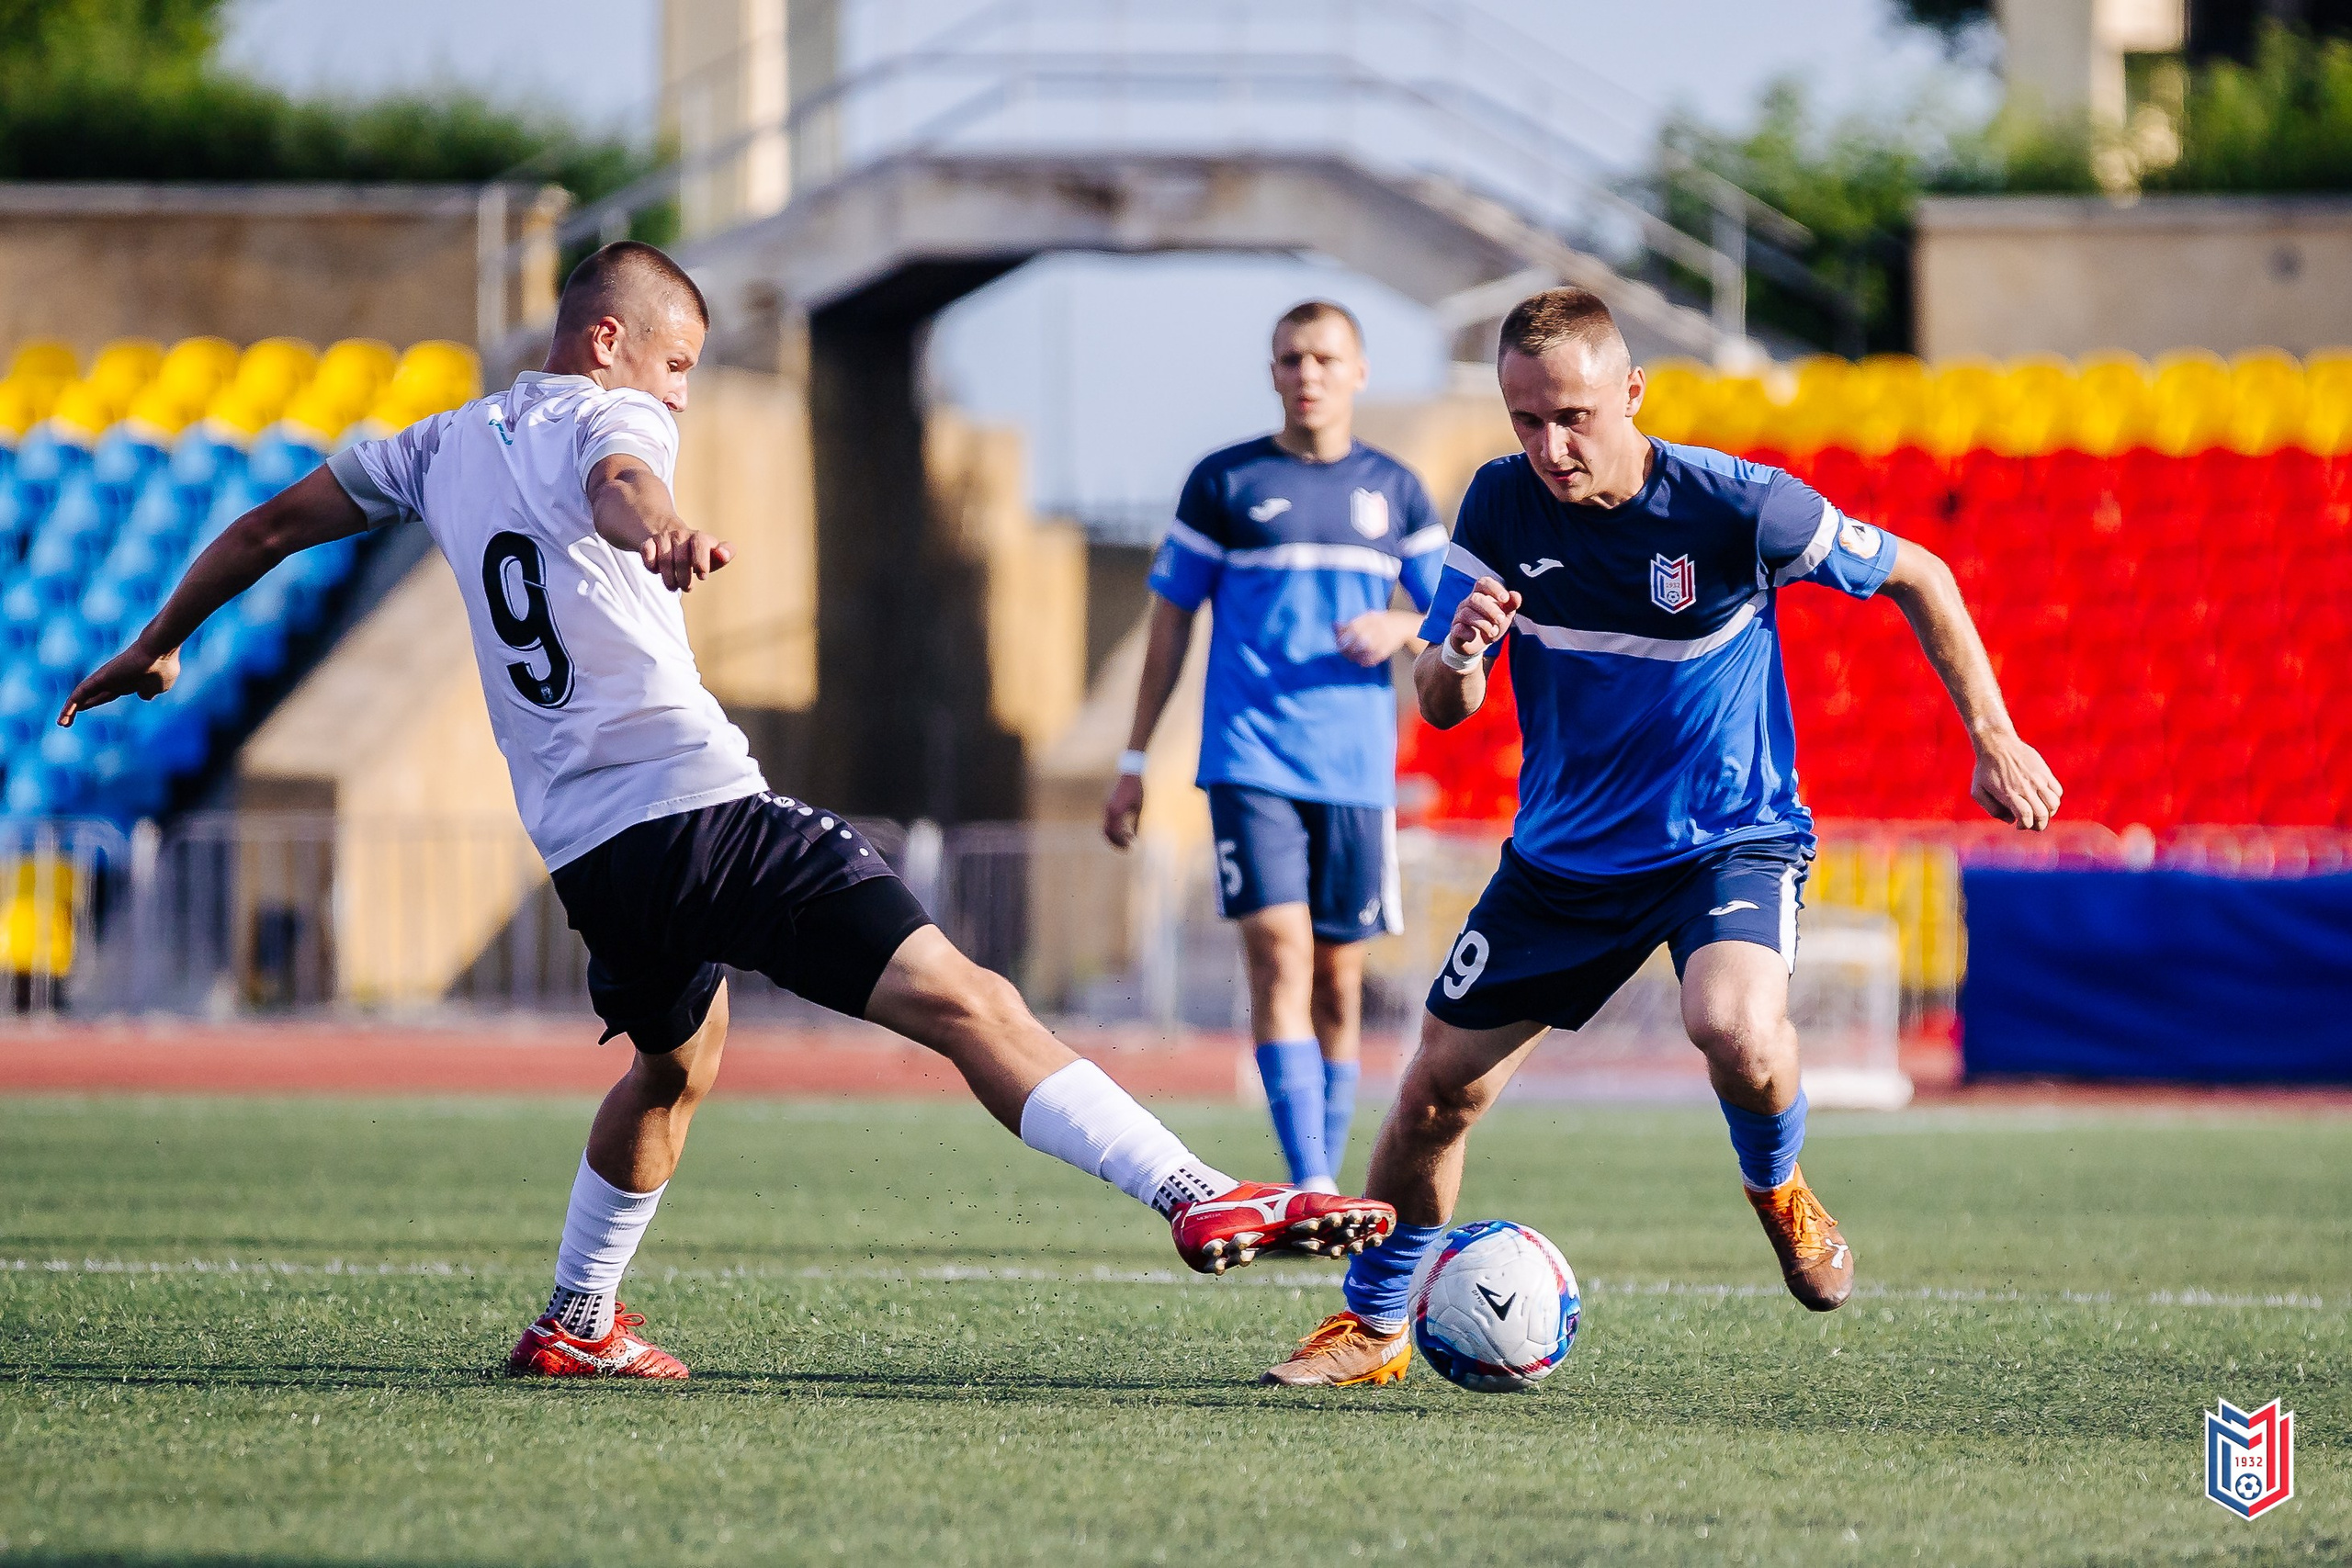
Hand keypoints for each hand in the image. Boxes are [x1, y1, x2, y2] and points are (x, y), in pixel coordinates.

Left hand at [59, 641, 179, 725]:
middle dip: (87, 703)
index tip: (95, 707)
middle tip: (73, 713)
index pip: (112, 693)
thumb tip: (144, 696)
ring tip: (61, 723)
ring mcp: (106, 679)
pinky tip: (62, 719)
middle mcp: (115, 680)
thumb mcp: (161, 686)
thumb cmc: (163, 668)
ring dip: (71, 709)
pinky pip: (79, 695)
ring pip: (84, 695)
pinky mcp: (98, 679)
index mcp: (131, 683)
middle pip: (96, 694)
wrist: (159, 651)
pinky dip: (70, 707)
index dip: (104, 700)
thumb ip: (152, 691)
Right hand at [639, 525, 732, 591]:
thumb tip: (723, 554)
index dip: (701, 561)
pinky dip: (651, 566)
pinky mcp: (647, 543)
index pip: (700, 543)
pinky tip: (656, 570)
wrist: (668, 533)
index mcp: (699, 537)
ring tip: (673, 586)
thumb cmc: (696, 552)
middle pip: (682, 560)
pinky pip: (647, 555)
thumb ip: (725, 553)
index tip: (702, 576)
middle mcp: (680, 535)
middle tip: (687, 587)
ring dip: (669, 579)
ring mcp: (662, 538)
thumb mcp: (712, 553)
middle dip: (684, 579)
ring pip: (664, 561)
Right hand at [1102, 772, 1144, 848]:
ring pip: (1106, 828)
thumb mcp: (1139, 808)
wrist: (1130, 774)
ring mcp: (1106, 807)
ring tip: (1126, 842)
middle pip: (1107, 832)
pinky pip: (1108, 821)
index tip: (1131, 846)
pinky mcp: (1108, 805)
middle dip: (1115, 842)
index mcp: (1116, 811)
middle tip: (1127, 848)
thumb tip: (1135, 837)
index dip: (1122, 842)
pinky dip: (1115, 829)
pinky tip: (1125, 832)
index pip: (1116, 832)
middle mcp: (1109, 810)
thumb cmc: (1137, 789)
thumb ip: (1137, 823)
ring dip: (1114, 837)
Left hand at [1334, 609, 1415, 666]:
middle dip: (1349, 647)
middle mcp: (1377, 627)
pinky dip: (1368, 661)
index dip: (1344, 636)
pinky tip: (1362, 662)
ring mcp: (1384, 637)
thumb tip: (1333, 626)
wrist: (1402, 624)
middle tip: (1344, 652)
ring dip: (1357, 656)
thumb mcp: (1366, 617)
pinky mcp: (1389, 647)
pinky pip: (1377, 656)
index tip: (1338, 642)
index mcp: (1370, 618)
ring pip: (1368, 649)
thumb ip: (1350, 623)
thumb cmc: (1378, 622)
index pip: (1354, 627)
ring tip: (1352, 658)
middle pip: (1360, 638)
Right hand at [1447, 577, 1521, 660]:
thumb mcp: (1504, 615)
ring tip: (1493, 632)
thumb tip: (1517, 595)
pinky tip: (1475, 637)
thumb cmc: (1492, 624)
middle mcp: (1468, 603)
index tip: (1505, 599)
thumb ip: (1511, 605)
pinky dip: (1469, 633)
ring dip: (1483, 623)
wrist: (1478, 644)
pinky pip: (1458, 629)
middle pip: (1474, 598)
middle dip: (1490, 609)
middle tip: (1500, 619)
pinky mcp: (1455, 631)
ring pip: (1467, 614)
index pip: (1482, 583)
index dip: (1493, 588)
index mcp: (1480, 595)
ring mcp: (1459, 617)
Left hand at [1970, 731, 2061, 830]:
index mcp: (2009, 793)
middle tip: (2032, 824)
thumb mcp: (1978, 791)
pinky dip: (2054, 800)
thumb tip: (2010, 820)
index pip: (2026, 816)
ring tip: (2040, 812)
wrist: (1997, 743)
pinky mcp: (2044, 772)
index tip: (2019, 824)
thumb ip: (1992, 809)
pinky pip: (2057, 790)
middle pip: (2042, 814)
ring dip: (2049, 813)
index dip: (2025, 825)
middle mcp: (2025, 787)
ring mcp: (2037, 779)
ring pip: (2053, 803)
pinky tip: (2044, 799)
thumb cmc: (1985, 769)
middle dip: (2039, 825)